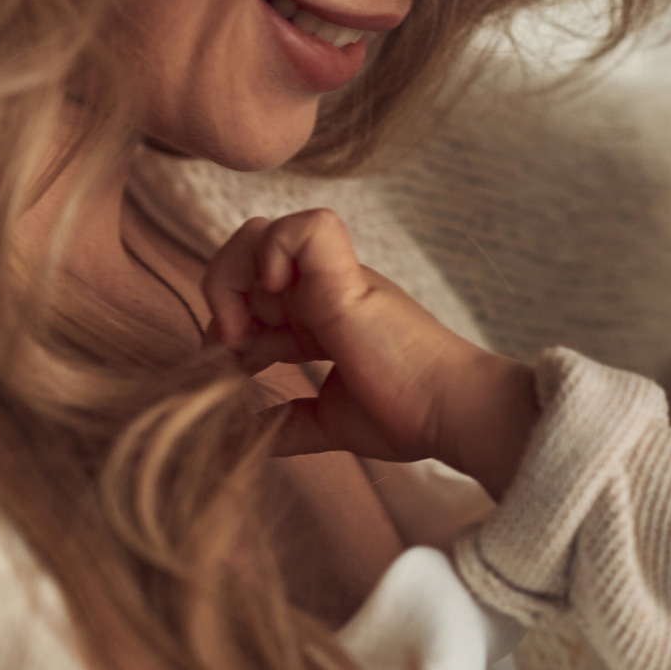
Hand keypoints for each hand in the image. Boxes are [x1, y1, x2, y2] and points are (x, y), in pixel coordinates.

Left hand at [202, 210, 536, 490]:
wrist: (450, 412)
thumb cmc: (407, 416)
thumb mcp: (330, 422)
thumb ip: (290, 425)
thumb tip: (249, 442)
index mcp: (322, 317)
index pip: (251, 298)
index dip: (227, 329)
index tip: (232, 372)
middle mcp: (324, 289)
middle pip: (246, 255)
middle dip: (220, 298)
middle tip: (231, 351)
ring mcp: (335, 279)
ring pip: (262, 230)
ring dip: (235, 273)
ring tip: (243, 327)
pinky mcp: (347, 277)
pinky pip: (304, 227)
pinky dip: (275, 251)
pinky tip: (276, 295)